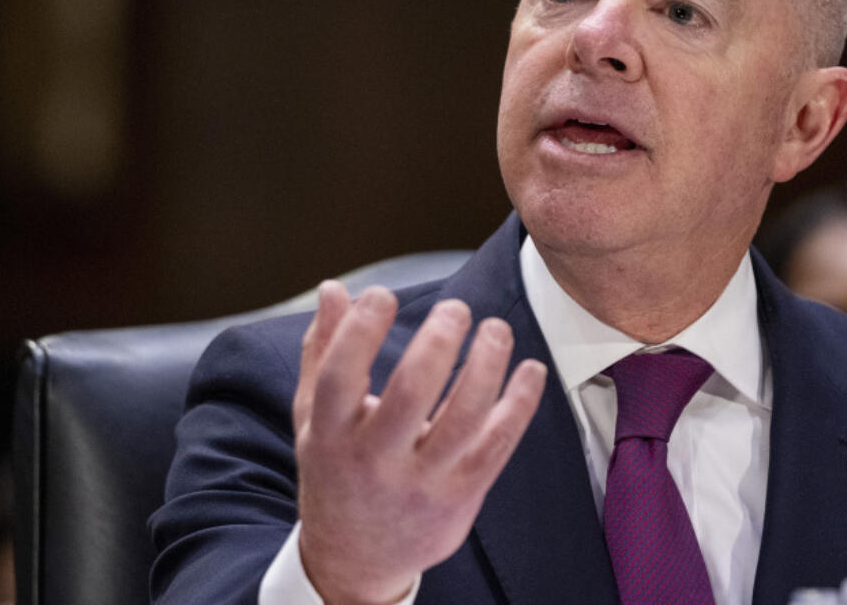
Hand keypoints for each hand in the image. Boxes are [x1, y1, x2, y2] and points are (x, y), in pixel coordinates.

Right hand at [292, 281, 546, 604]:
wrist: (354, 559)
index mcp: (330, 435)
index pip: (339, 377)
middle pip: (409, 395)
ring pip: (463, 420)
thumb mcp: (314, 418)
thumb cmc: (337, 471)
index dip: (359, 330)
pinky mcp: (460, 497)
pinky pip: (497, 446)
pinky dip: (519, 404)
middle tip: (455, 309)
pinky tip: (531, 369)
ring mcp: (420, 483)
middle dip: (437, 343)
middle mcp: (374, 461)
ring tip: (496, 329)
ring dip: (486, 366)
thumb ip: (323, 351)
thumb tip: (333, 288)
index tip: (382, 293)